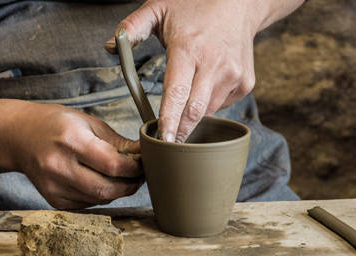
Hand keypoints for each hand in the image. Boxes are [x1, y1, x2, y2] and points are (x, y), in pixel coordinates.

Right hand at [0, 87, 142, 209]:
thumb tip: (144, 155)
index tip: (143, 164)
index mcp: (71, 140)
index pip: (112, 164)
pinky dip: (98, 197)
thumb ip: (116, 141)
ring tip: (122, 179)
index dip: (134, 168)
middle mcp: (59, 165)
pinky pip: (86, 205)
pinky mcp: (52, 200)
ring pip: (98, 200)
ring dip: (116, 192)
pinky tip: (100, 184)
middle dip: (129, 185)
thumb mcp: (87, 122)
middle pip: (107, 189)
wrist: (19, 137)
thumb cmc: (56, 125)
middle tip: (138, 177)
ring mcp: (53, 186)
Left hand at [106, 0, 303, 142]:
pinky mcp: (245, 83)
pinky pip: (222, 104)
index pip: (177, 93)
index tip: (164, 140)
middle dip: (179, 131)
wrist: (239, 3)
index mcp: (189, 49)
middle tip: (167, 142)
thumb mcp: (158, 8)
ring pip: (207, 111)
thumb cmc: (195, 5)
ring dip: (192, 113)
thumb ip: (132, 27)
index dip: (169, 120)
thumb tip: (111, 47)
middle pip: (194, 112)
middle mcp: (214, 64)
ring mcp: (233, 75)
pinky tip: (207, 83)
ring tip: (188, 94)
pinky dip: (210, 102)